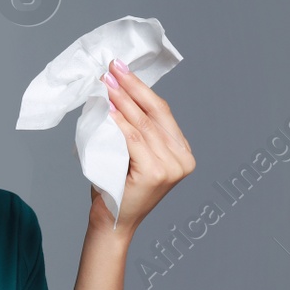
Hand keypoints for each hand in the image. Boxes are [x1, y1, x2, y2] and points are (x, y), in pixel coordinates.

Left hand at [97, 58, 194, 236]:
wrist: (112, 222)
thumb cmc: (118, 188)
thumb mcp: (131, 154)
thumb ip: (134, 130)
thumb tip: (115, 91)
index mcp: (182, 153)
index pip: (162, 112)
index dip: (141, 88)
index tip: (122, 69)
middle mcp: (183, 159)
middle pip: (155, 114)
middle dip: (132, 87)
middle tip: (113, 68)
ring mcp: (172, 167)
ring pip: (144, 124)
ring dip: (123, 100)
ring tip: (107, 82)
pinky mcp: (156, 173)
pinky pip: (134, 139)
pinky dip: (120, 121)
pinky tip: (109, 107)